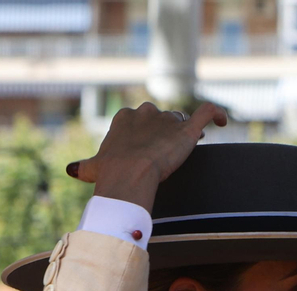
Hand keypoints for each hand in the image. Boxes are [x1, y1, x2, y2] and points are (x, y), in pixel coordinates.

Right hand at [66, 101, 228, 209]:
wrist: (130, 174)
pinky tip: (224, 121)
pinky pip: (207, 112)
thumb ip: (85, 167)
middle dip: (166, 129)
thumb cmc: (111, 173)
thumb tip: (72, 170)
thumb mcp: (94, 168)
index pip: (140, 118)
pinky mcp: (187, 129)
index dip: (149, 130)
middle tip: (170, 148)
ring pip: (181, 117)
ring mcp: (167, 120)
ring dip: (186, 129)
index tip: (153, 145)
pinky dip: (217, 113)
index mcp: (125, 118)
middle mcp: (145, 113)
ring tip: (191, 145)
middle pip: (161, 116)